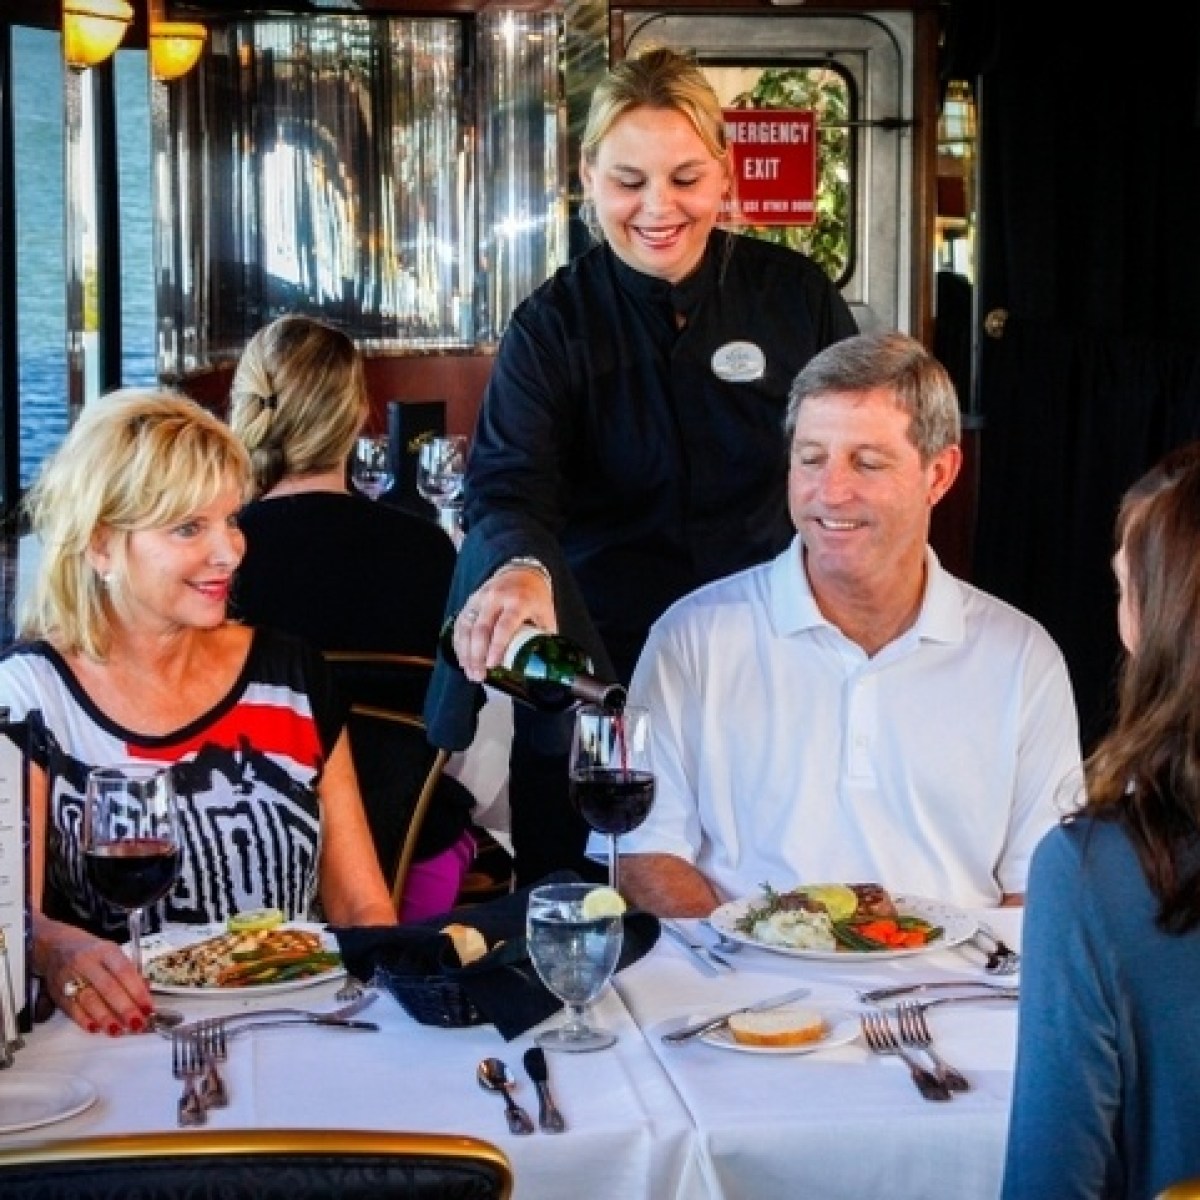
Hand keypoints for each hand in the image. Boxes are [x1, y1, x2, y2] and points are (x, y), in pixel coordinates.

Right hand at [34, 914, 154, 1034]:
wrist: (57, 946)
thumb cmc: (92, 952)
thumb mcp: (113, 954)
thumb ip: (128, 973)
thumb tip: (145, 993)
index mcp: (106, 951)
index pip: (124, 972)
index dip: (137, 991)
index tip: (148, 1008)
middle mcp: (87, 963)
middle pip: (108, 987)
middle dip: (124, 1008)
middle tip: (137, 1024)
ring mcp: (69, 977)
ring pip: (89, 1000)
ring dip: (105, 1018)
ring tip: (118, 1030)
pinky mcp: (57, 992)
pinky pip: (71, 1008)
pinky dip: (84, 1020)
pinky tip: (95, 1028)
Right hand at [453, 564, 555, 680]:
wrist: (521, 572)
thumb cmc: (535, 598)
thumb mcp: (545, 614)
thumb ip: (543, 638)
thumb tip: (544, 665)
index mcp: (518, 601)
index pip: (504, 626)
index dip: (497, 647)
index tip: (492, 665)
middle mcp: (496, 598)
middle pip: (481, 629)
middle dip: (477, 655)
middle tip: (479, 676)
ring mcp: (480, 598)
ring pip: (467, 628)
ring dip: (466, 653)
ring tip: (470, 672)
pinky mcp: (470, 601)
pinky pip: (460, 624)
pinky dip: (459, 643)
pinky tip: (463, 659)